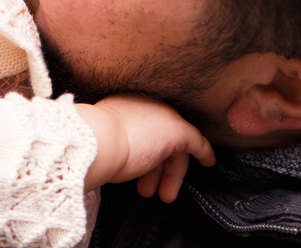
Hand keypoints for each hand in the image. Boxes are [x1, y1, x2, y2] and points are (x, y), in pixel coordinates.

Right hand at [77, 94, 214, 203]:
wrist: (97, 141)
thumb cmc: (92, 145)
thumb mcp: (102, 137)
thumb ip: (114, 140)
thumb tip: (118, 152)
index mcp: (123, 105)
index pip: (143, 128)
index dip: (146, 151)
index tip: (144, 168)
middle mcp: (145, 105)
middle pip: (159, 138)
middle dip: (157, 168)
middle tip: (151, 190)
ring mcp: (162, 116)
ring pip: (174, 146)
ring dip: (168, 174)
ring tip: (162, 195)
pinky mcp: (177, 130)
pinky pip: (196, 142)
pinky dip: (204, 152)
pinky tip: (208, 162)